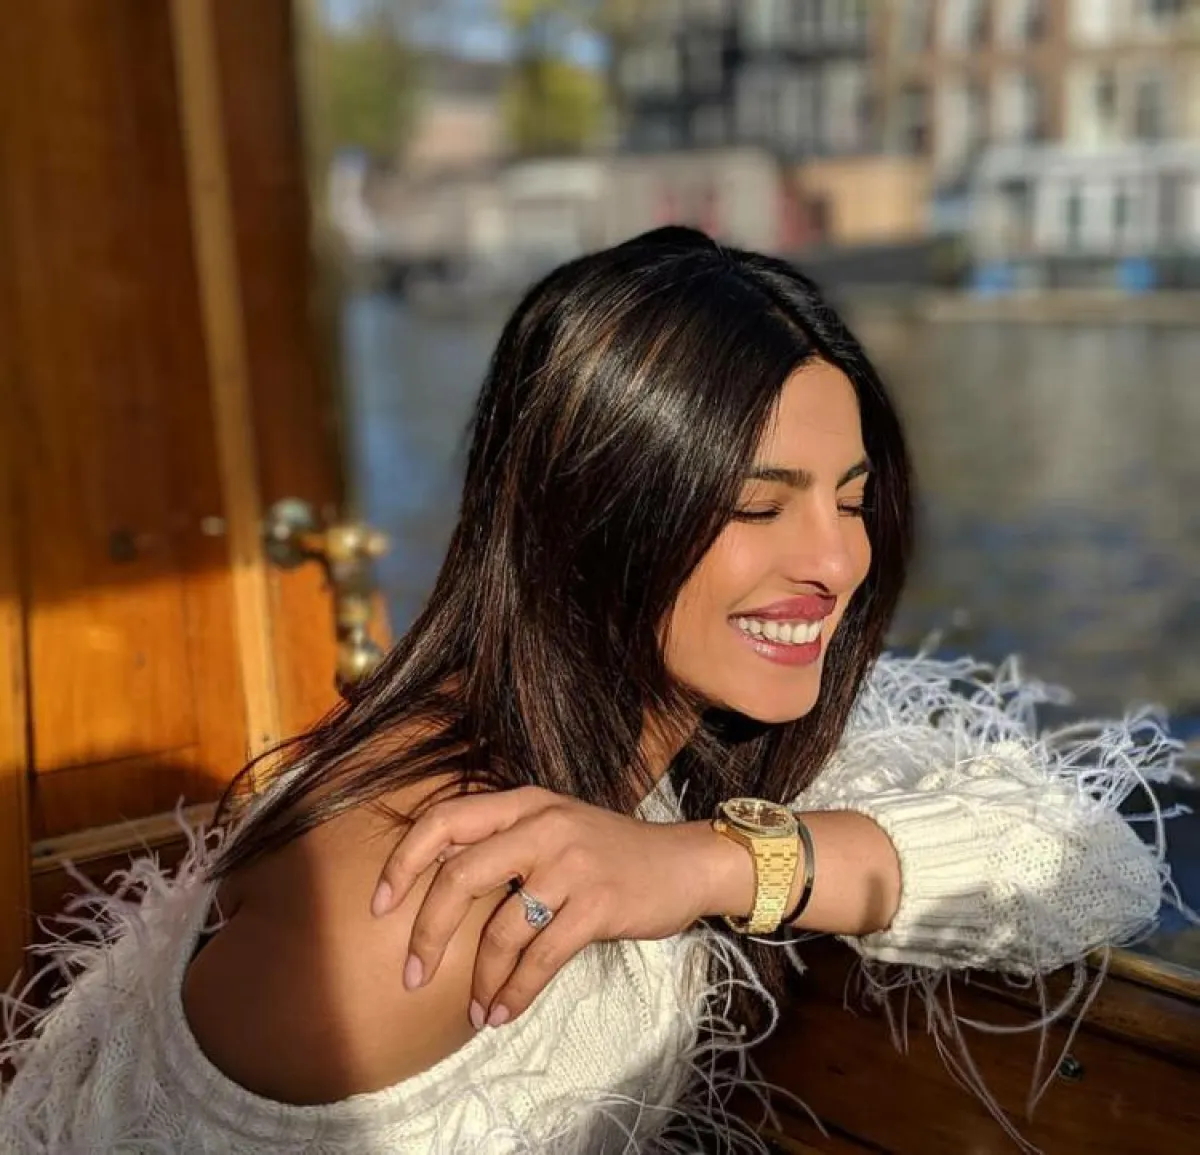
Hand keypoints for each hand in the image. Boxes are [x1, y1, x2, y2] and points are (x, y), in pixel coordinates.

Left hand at [370, 786, 751, 1028]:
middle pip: (459, 875)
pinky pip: (541, 957)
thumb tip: (435, 881)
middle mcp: (542, 824)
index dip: (404, 861)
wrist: (684, 863)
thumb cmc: (608, 852)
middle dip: (426, 931)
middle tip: (412, 974)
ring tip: (475, 1008)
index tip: (379, 905)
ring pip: (501, 927)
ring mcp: (572, 863)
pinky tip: (503, 1011)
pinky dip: (516, 991)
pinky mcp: (598, 904)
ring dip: (479, 978)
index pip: (445, 819)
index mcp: (524, 803)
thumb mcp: (553, 826)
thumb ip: (503, 842)